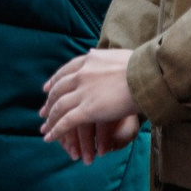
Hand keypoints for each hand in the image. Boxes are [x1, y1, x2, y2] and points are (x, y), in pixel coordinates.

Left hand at [40, 47, 140, 161]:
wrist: (147, 76)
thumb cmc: (142, 67)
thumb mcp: (117, 55)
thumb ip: (102, 57)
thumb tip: (93, 53)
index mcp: (88, 61)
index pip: (65, 72)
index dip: (54, 82)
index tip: (47, 89)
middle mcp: (81, 75)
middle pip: (59, 90)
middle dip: (49, 102)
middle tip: (43, 112)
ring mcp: (83, 92)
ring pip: (59, 107)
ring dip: (51, 120)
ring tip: (45, 129)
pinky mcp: (88, 109)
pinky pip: (67, 121)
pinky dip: (56, 130)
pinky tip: (50, 138)